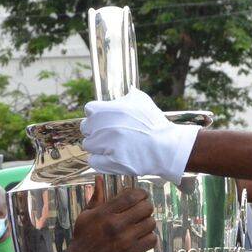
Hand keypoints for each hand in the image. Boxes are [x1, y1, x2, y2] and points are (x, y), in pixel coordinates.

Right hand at [64, 181, 157, 251]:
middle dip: (146, 206)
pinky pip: (151, 240)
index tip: (141, 196)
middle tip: (142, 210)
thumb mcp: (85, 215)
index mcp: (105, 213)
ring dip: (148, 222)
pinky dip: (150, 237)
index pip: (132, 196)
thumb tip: (99, 179)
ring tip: (142, 224)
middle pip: (145, 208)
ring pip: (150, 223)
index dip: (141, 193)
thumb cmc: (83, 238)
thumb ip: (96, 197)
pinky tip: (143, 237)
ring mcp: (125, 240)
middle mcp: (116, 225)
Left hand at [82, 90, 200, 182]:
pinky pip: (93, 161)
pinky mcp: (109, 162)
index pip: (89, 110)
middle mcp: (103, 127)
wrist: (166, 147)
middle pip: (85, 128)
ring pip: (88, 145)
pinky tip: (113, 157)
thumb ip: (126, 96)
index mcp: (106, 110)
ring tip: (114, 147)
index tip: (106, 121)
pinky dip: (101, 161)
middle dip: (96, 131)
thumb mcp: (141, 101)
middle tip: (110, 135)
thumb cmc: (154, 124)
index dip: (98, 116)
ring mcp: (105, 146)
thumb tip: (125, 89)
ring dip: (98, 147)